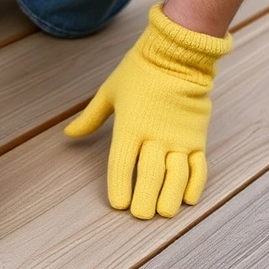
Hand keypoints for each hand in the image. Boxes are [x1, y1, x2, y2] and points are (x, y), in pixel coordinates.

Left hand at [65, 4, 232, 218]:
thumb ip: (90, 118)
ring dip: (170, 198)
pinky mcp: (198, 137)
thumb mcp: (109, 92)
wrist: (179, 54)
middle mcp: (155, 135)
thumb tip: (69, 133)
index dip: (119, 187)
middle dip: (145, 200)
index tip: (118, 205)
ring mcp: (179, 138)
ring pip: (177, 176)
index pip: (122, 165)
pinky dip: (195, 185)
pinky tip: (188, 200)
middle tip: (141, 215)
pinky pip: (199, 167)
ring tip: (164, 213)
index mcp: (130, 126)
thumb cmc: (140, 72)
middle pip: (150, 176)